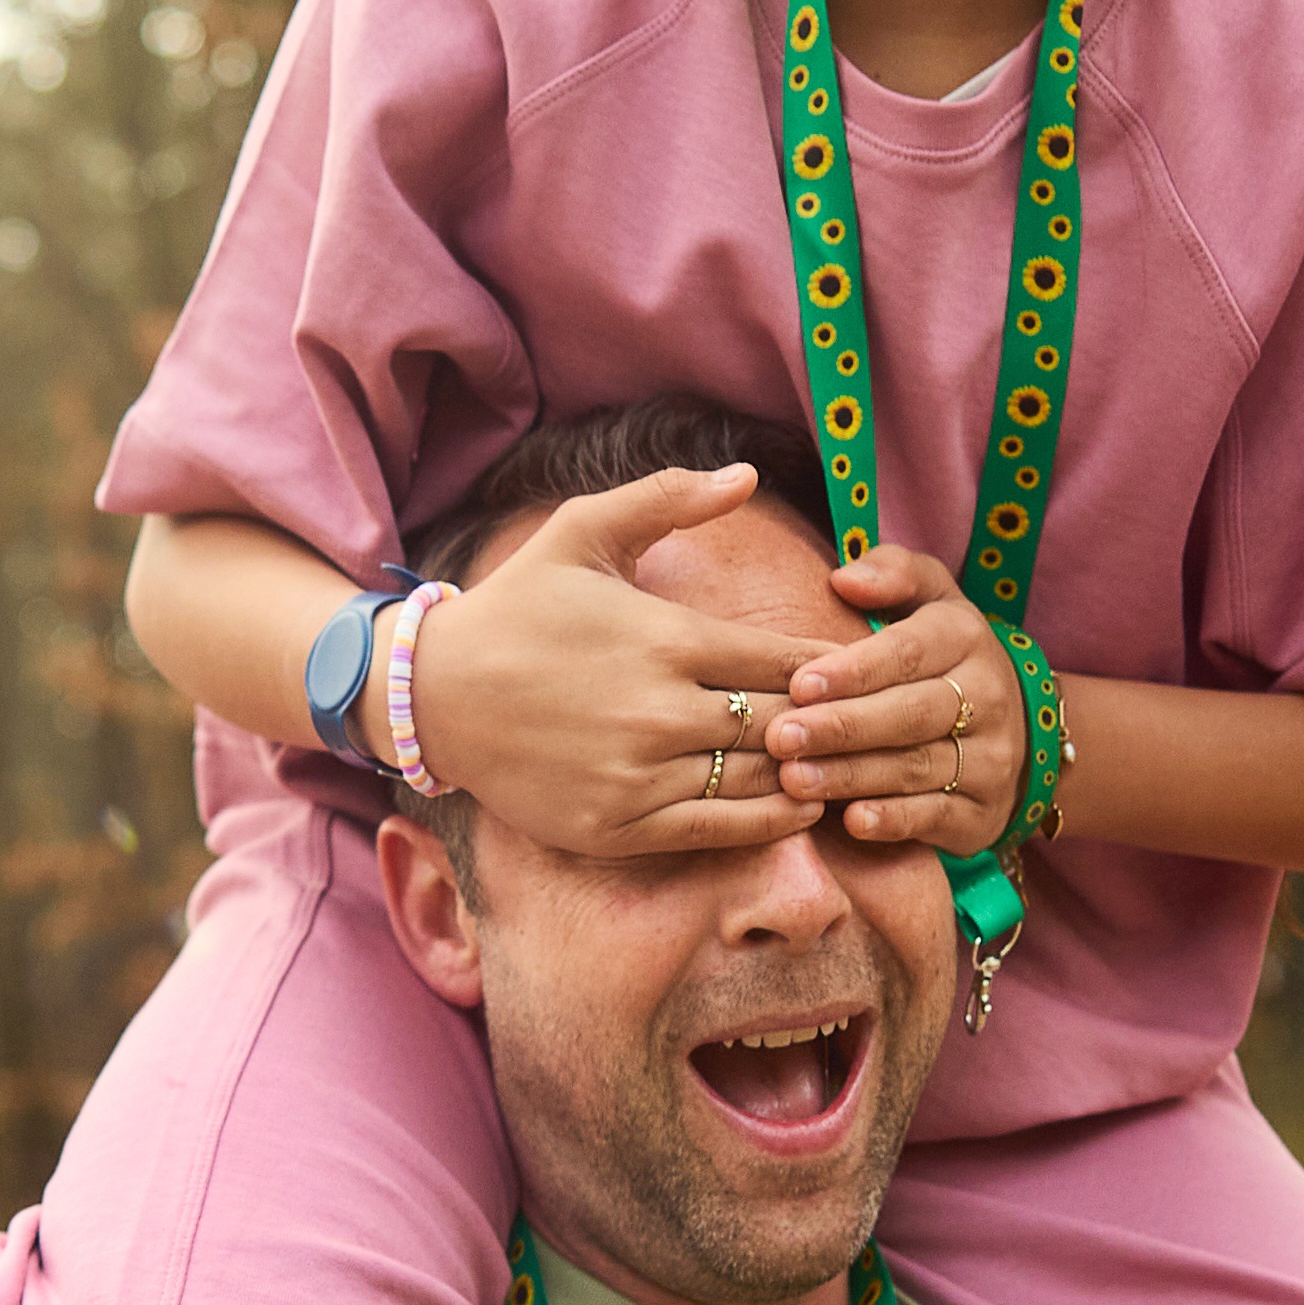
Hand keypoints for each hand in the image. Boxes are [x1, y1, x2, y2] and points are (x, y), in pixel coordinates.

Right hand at [419, 463, 864, 857]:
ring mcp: (639, 775)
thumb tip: (747, 474)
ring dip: (811, 774)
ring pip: (760, 780)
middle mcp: (660, 710)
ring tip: (848, 766)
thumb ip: (668, 498)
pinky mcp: (618, 827)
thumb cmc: (518, 607)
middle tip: (870, 724)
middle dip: (831, 724)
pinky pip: (720, 831)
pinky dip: (772, 822)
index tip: (859, 669)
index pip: (786, 659)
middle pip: (785, 723)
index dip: (831, 667)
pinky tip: (801, 807)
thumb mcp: (582, 531)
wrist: (433, 696)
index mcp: (666, 636)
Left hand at [766, 543, 1023, 854]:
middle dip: (843, 727)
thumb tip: (843, 577)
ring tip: (794, 779)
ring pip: (918, 768)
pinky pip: (939, 817)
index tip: (799, 684)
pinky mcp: (984, 812)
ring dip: (853, 776)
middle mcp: (988, 698)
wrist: (1020, 730)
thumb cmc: (943, 656)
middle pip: (911, 714)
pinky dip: (896, 821)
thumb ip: (892, 573)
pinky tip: (852, 821)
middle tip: (780, 737)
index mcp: (965, 638)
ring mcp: (991, 759)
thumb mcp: (931, 600)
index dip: (854, 670)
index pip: (908, 652)